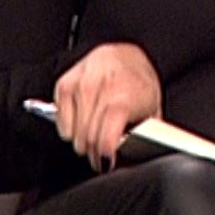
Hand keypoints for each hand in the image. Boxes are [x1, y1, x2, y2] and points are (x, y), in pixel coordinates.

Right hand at [53, 42, 161, 173]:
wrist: (124, 54)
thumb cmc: (138, 82)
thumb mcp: (152, 106)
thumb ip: (146, 132)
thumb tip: (140, 155)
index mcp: (125, 95)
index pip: (106, 135)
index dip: (106, 153)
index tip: (108, 160)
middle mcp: (100, 88)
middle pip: (88, 139)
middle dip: (96, 152)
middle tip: (103, 153)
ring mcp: (79, 85)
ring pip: (73, 134)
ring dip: (84, 142)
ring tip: (96, 135)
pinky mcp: (64, 85)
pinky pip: (62, 125)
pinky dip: (72, 129)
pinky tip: (85, 121)